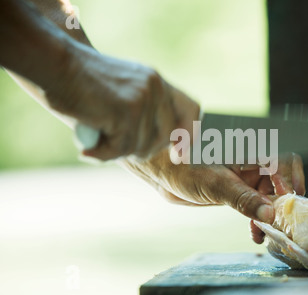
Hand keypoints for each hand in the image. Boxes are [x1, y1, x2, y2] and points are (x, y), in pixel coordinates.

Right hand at [44, 42, 199, 160]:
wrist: (56, 64)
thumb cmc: (83, 83)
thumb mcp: (124, 92)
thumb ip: (145, 113)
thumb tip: (165, 145)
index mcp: (158, 83)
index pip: (191, 110)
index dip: (188, 135)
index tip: (178, 156)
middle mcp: (155, 89)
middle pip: (165, 138)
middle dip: (142, 149)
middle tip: (115, 144)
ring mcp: (143, 99)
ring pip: (142, 147)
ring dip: (117, 150)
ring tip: (97, 136)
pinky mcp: (126, 112)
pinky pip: (122, 149)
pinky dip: (103, 153)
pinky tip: (88, 147)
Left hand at [120, 150, 304, 239]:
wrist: (163, 172)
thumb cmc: (184, 167)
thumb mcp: (215, 185)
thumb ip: (243, 198)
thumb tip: (270, 214)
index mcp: (250, 151)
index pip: (283, 159)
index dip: (290, 179)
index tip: (287, 201)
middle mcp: (252, 163)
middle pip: (282, 180)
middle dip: (283, 202)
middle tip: (281, 221)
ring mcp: (246, 178)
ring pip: (271, 196)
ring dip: (271, 215)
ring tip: (266, 232)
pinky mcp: (239, 192)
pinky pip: (257, 205)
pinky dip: (259, 219)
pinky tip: (256, 232)